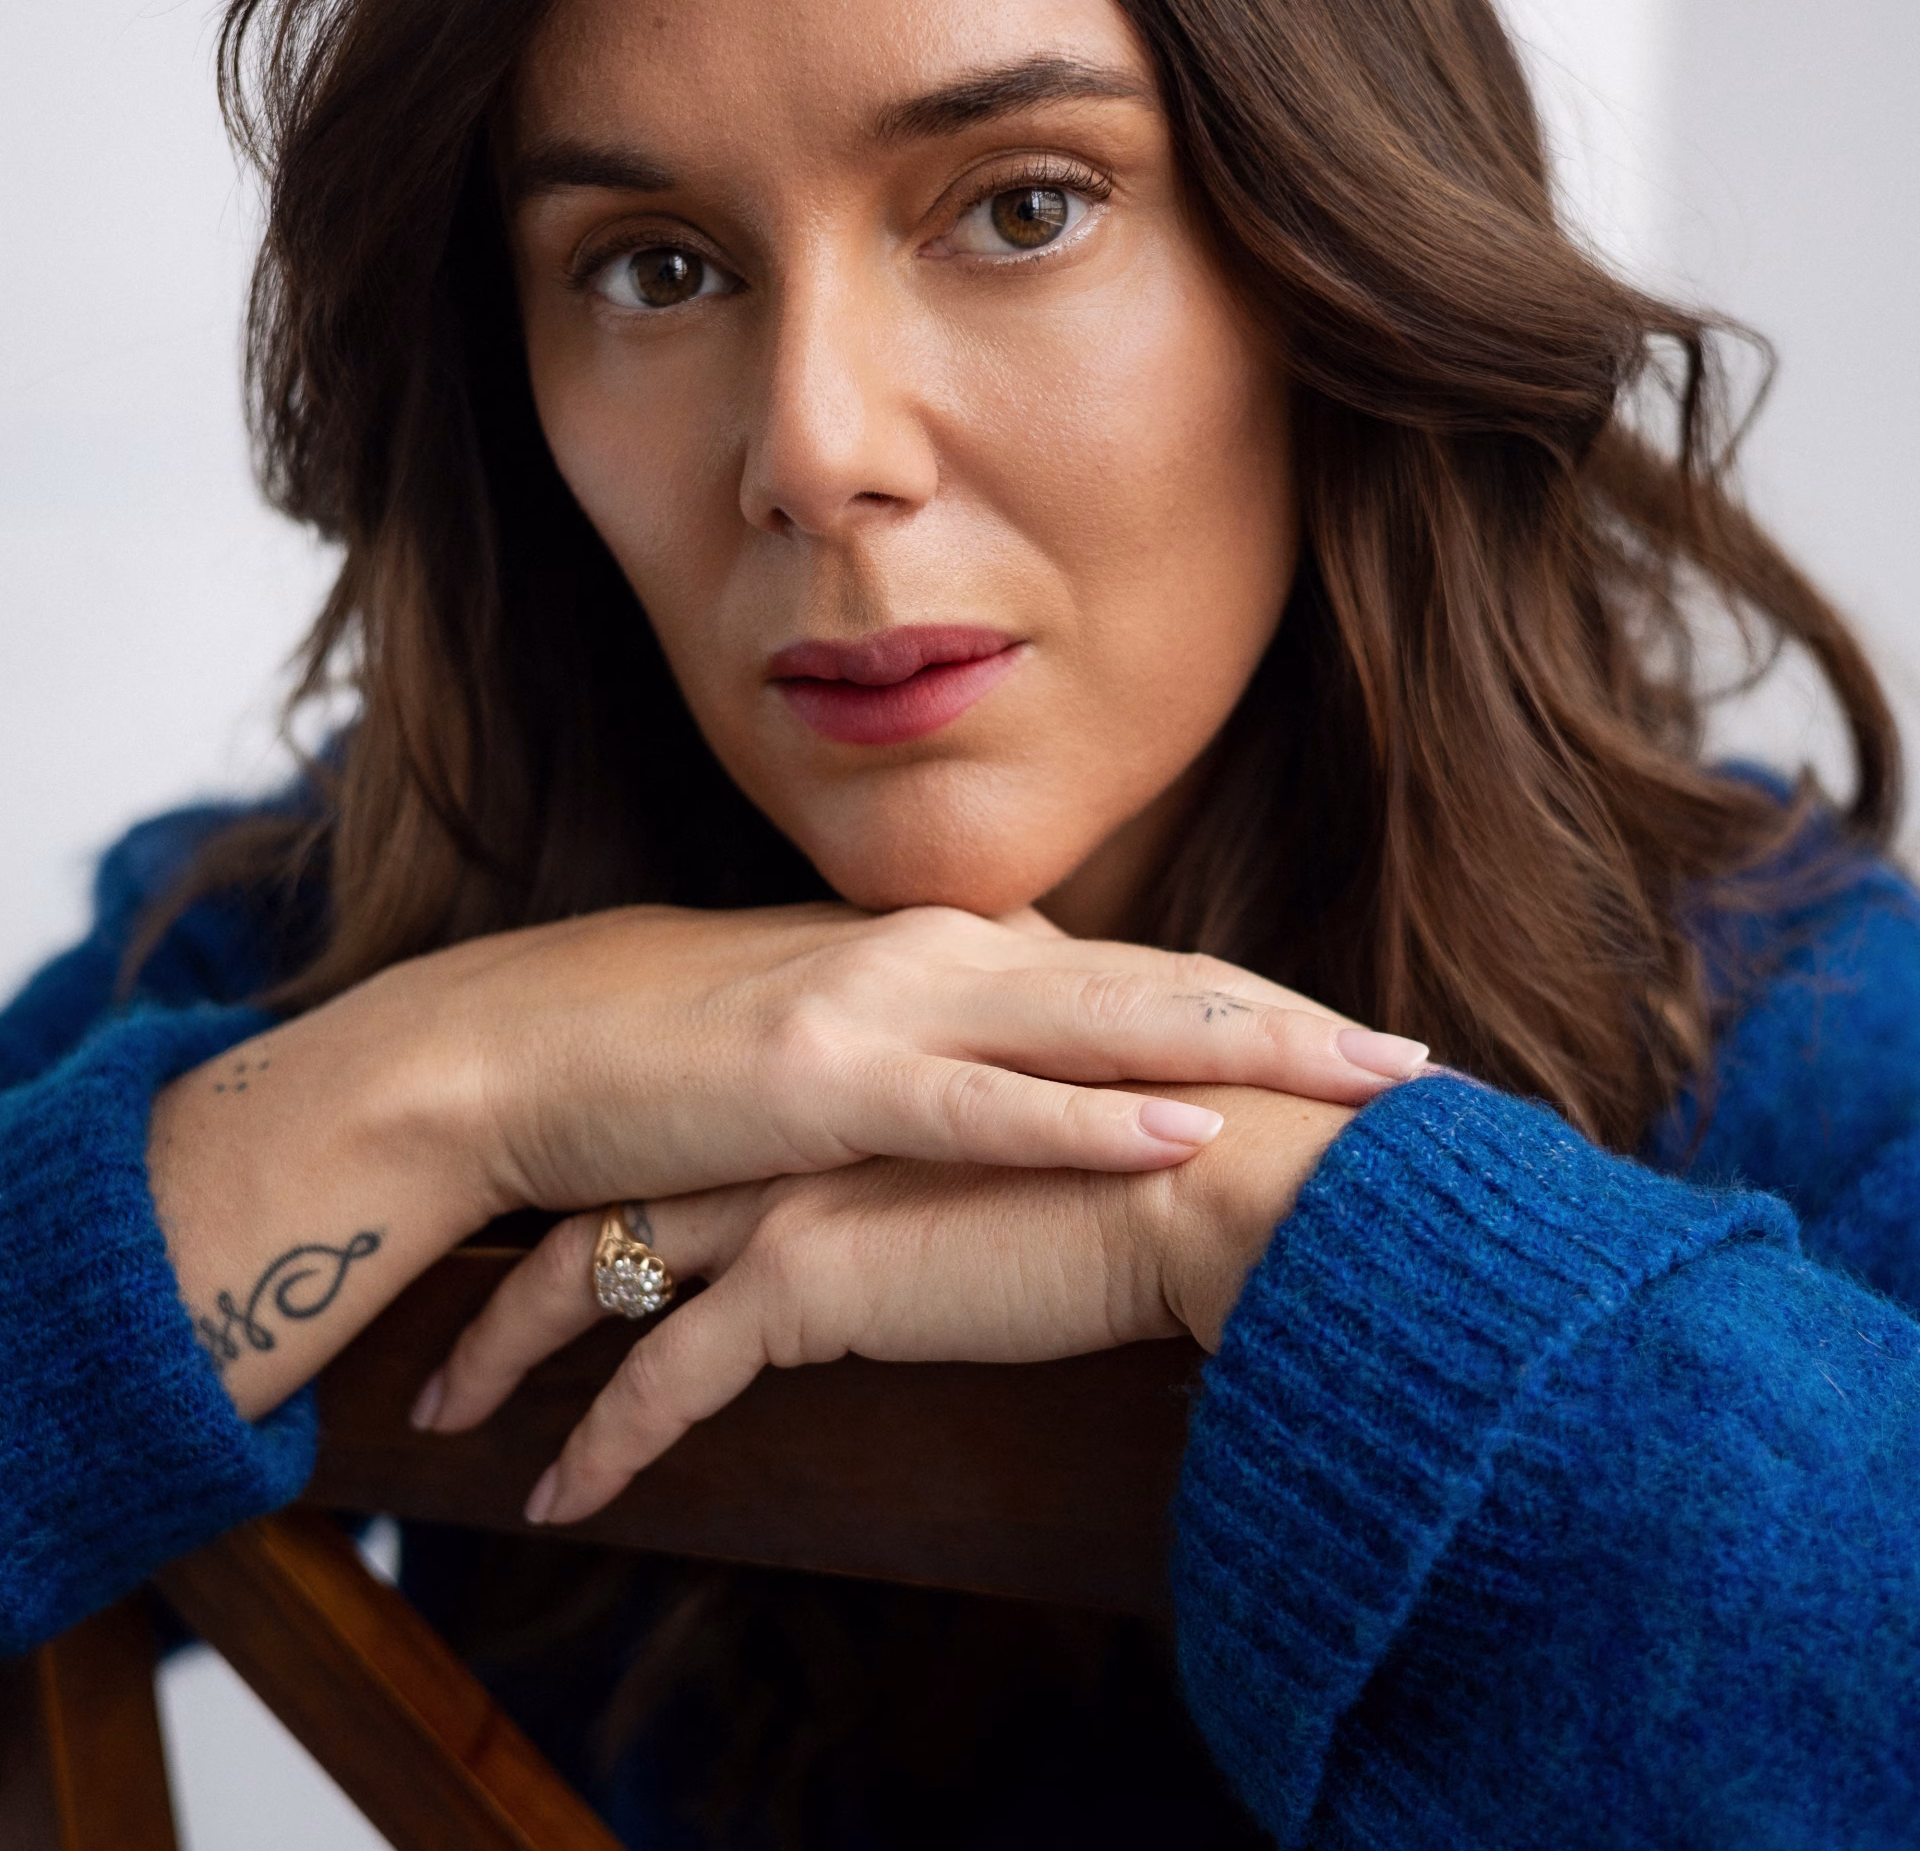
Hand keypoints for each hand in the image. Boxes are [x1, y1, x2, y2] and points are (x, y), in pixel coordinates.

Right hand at [359, 900, 1424, 1216]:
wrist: (519, 1048)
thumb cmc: (680, 1056)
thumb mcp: (836, 1041)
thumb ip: (939, 1051)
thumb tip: (1030, 1077)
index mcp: (951, 950)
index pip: (1136, 978)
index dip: (1257, 1010)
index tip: (1359, 1051)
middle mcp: (940, 956)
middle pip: (1154, 987)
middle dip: (1296, 1026)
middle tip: (1423, 1070)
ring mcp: (887, 1006)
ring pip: (1100, 1027)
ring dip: (1245, 1052)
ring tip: (1365, 1087)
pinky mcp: (825, 1080)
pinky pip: (980, 1106)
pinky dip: (1087, 1121)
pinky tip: (1182, 1132)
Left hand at [414, 1080, 1362, 1524]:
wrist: (1216, 1178)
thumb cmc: (1164, 1165)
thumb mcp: (1051, 1133)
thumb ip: (991, 1138)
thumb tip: (978, 1187)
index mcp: (854, 1074)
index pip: (702, 1133)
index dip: (626, 1181)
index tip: (566, 1235)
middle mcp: (805, 1117)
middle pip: (620, 1189)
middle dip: (523, 1265)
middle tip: (456, 1335)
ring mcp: (797, 1187)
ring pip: (604, 1273)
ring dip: (516, 1348)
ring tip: (450, 1416)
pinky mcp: (811, 1275)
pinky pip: (666, 1380)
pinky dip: (604, 1444)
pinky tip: (560, 1503)